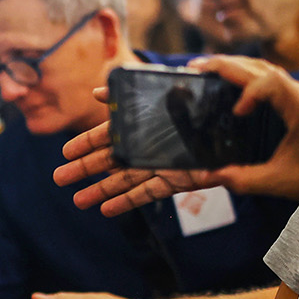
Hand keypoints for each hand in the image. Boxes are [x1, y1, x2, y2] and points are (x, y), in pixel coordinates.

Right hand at [51, 85, 206, 216]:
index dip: (84, 143)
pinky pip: (148, 193)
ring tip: (78, 201)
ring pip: (123, 180)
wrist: (239, 120)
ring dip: (100, 190)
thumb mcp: (166, 88)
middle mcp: (146, 144)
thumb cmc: (203, 99)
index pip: (106, 134)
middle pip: (108, 159)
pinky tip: (106, 211)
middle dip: (83, 169)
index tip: (65, 153)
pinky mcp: (176, 179)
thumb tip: (97, 92)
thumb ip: (133, 90)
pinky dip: (128, 202)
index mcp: (142, 123)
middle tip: (59, 178)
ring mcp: (159, 164)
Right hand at [188, 55, 298, 202]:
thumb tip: (212, 175)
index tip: (236, 112)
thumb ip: (244, 179)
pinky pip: (273, 76)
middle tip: (197, 66)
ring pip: (268, 68)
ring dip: (237, 65)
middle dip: (228, 65)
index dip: (248, 90)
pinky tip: (231, 77)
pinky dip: (248, 73)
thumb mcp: (280, 183)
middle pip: (264, 68)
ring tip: (208, 67)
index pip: (272, 82)